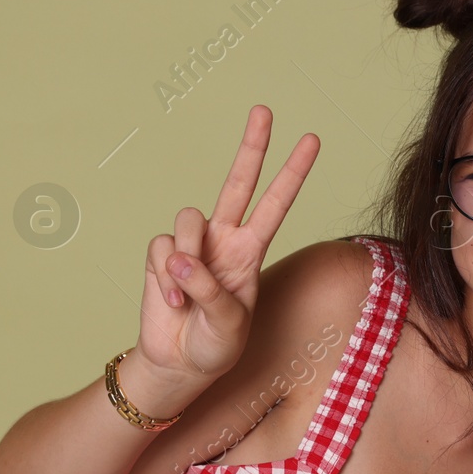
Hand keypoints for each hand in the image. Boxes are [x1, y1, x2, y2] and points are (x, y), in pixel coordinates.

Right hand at [134, 105, 319, 394]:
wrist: (178, 364)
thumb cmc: (215, 345)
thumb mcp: (229, 324)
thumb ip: (208, 289)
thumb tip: (179, 258)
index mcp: (251, 250)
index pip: (276, 204)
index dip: (293, 173)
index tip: (312, 140)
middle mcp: (224, 239)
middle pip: (238, 182)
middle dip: (252, 147)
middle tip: (265, 110)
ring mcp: (191, 245)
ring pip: (188, 219)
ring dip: (187, 258)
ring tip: (187, 296)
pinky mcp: (160, 255)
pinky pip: (160, 248)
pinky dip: (164, 277)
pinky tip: (172, 302)